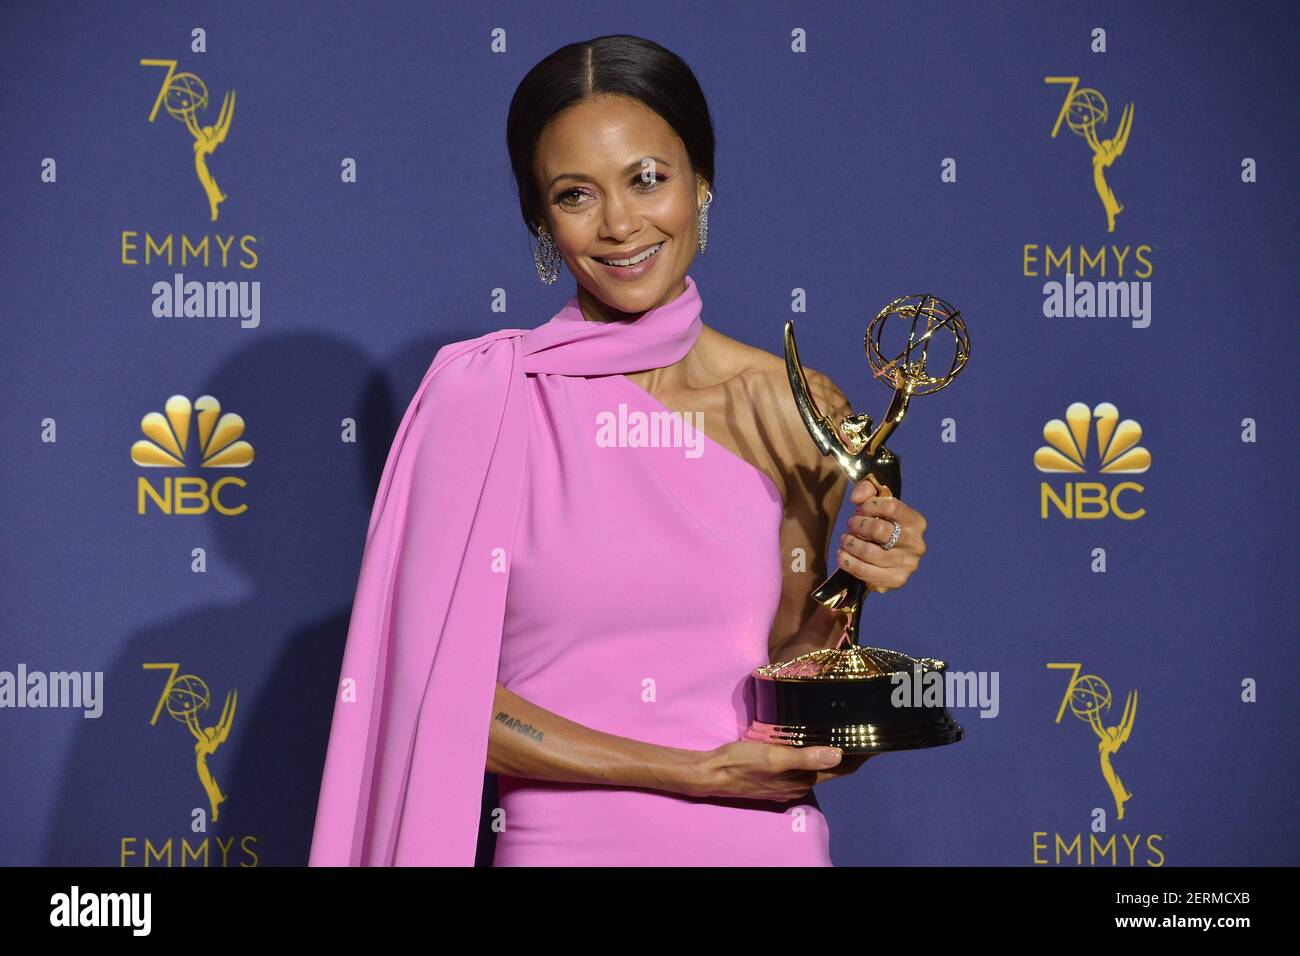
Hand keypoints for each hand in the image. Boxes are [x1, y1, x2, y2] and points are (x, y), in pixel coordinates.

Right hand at [688, 741, 875, 801]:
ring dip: (831, 751)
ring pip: (817, 765)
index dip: (861, 756)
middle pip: (832, 767)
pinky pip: (802, 763)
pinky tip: (809, 739)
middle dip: (849, 751)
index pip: (842, 768)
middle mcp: (800, 783)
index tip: (877, 739)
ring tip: (841, 730)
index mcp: (804, 778)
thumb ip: (805, 756)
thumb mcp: (773, 756)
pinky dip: (813, 752)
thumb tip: (839, 754)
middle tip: (861, 727)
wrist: (711, 774)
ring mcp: (787, 782)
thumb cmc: (742, 762)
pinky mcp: (775, 776)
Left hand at [836, 477, 926, 593]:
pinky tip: (842, 555)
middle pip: (879, 530)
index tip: (860, 508)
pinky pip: (864, 571)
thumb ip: (867, 490)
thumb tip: (856, 497)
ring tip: (845, 540)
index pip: (891, 506)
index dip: (870, 505)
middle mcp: (916, 544)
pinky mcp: (896, 580)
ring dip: (850, 543)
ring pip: (869, 552)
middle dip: (857, 525)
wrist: (885, 558)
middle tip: (851, 525)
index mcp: (916, 522)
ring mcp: (908, 564)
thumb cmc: (881, 525)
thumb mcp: (877, 504)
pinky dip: (848, 562)